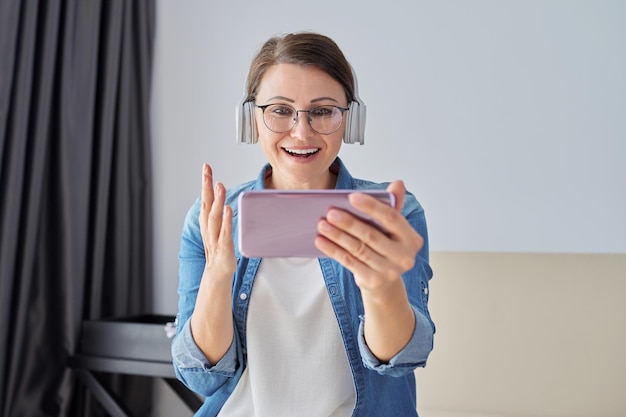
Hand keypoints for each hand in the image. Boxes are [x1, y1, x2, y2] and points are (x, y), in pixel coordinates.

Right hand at [199, 163, 235, 277]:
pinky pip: (224, 232)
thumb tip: (221, 192)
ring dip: (217, 200)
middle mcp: (208, 227)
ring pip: (214, 216)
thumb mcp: (218, 227)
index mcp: (207, 222)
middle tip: (207, 170)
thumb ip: (219, 211)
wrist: (217, 273)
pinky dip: (226, 220)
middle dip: (206, 186)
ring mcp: (215, 237)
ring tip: (220, 186)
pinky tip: (229, 210)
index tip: (206, 168)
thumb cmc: (219, 249)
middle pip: (206, 204)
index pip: (205, 199)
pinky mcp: (223, 247)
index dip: (205, 183)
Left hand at [315, 180, 423, 292]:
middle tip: (330, 212)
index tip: (351, 197)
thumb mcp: (392, 228)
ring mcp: (389, 271)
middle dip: (348, 223)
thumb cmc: (387, 247)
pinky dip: (333, 250)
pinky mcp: (373, 281)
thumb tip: (398, 183)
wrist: (385, 282)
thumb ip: (393, 206)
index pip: (391, 218)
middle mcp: (404, 256)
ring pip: (358, 248)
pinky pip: (349, 262)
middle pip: (371, 235)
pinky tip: (321, 241)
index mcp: (411, 239)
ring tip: (322, 224)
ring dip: (337, 235)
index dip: (371, 207)